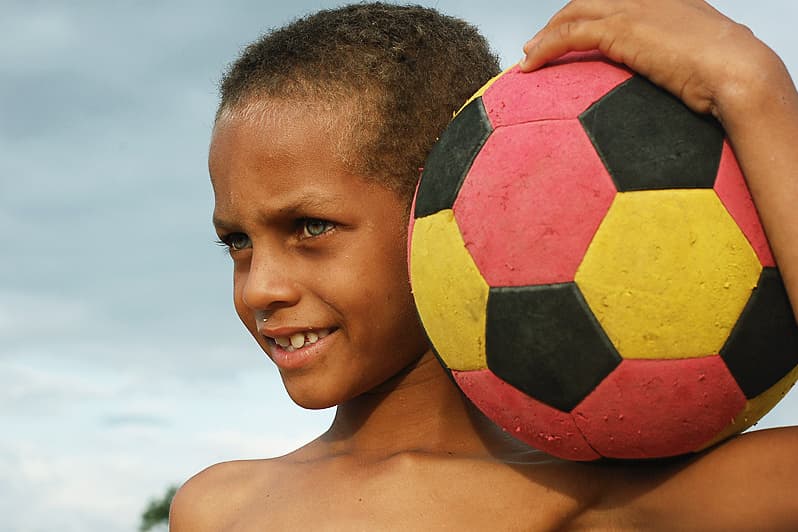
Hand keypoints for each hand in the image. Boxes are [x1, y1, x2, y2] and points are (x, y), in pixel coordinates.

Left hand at [518, 0, 780, 119]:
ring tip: (529, 57)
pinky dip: (545, 48)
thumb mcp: (704, 61)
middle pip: (588, 2)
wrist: (737, 71)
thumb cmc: (729, 75)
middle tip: (540, 45)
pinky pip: (569, 34)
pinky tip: (530, 65)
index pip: (615, 2)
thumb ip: (684, 62)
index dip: (589, 16)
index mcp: (666, 2)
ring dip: (545, 36)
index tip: (573, 34)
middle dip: (560, 22)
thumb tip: (683, 84)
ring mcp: (633, 8)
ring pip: (573, 14)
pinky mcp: (620, 29)